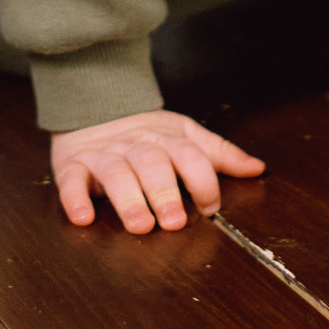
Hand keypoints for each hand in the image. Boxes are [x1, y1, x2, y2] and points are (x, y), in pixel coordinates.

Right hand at [50, 109, 265, 232]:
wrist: (94, 103)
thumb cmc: (145, 132)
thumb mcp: (185, 135)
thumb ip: (219, 154)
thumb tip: (257, 168)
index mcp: (167, 140)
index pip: (189, 155)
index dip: (202, 180)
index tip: (210, 206)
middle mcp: (136, 146)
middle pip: (152, 164)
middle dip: (164, 192)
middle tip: (174, 221)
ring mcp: (103, 155)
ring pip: (116, 173)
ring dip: (128, 199)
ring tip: (140, 225)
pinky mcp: (73, 164)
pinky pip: (71, 179)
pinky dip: (75, 197)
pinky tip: (83, 216)